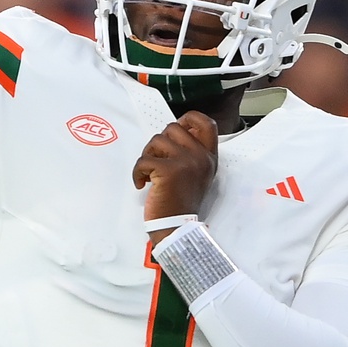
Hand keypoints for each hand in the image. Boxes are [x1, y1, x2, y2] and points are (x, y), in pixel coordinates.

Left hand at [132, 111, 218, 244]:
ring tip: (151, 174)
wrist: (177, 228)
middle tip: (157, 161)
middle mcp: (201, 157)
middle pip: (173, 127)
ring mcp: (186, 162)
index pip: (206, 123)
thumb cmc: (181, 202)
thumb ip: (192, 152)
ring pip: (156, 140)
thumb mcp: (197, 174)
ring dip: (147, 156)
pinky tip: (142, 184)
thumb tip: (177, 130)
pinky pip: (144, 159)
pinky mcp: (168, 170)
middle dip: (159, 143)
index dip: (188, 118)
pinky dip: (138, 172)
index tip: (175, 131)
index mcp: (209, 157)